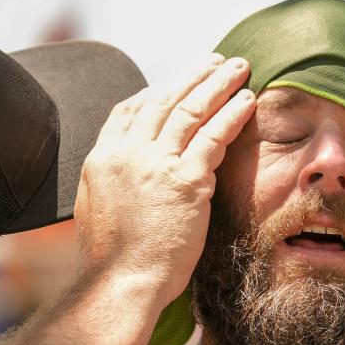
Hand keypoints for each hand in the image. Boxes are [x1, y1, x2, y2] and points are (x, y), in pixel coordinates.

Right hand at [73, 55, 255, 306]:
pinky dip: (232, 114)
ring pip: (191, 110)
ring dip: (218, 83)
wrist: (119, 284)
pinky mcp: (186, 180)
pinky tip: (247, 101)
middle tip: (216, 61)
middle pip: (164, 100)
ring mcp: (156, 163)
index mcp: (102, 158)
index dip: (157, 92)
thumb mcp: (97, 210)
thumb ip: (114, 182)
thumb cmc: (112, 261)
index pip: (129, 110)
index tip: (177, 83)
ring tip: (238, 67)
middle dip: (193, 75)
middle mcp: (127, 152)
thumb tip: (128, 177)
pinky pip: (214, 136)